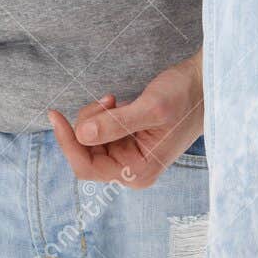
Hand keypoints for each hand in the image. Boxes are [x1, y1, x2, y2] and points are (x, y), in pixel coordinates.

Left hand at [48, 49, 203, 188]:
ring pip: (90, 139)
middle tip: (108, 98)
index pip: (86, 167)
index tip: (55, 115)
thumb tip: (82, 134)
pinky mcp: (127, 140)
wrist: (201, 84)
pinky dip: (102, 113)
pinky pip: (100, 130)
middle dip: (88, 122)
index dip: (68, 142)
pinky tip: (118, 101)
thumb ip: (116, 123)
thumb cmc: (183, 97)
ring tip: (116, 98)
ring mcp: (128, 155)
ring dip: (96, 115)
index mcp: (137, 172)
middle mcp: (130, 169)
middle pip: (85, 152)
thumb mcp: (151, 108)